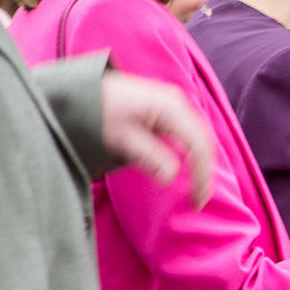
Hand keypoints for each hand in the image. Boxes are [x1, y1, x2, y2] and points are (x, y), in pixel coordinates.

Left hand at [100, 71, 215, 205]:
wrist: (85, 89)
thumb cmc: (100, 110)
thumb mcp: (122, 137)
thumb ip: (149, 157)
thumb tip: (171, 178)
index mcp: (171, 108)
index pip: (199, 146)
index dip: (202, 175)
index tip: (197, 200)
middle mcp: (179, 104)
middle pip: (204, 142)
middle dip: (204, 172)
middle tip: (198, 200)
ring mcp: (175, 105)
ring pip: (199, 138)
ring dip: (200, 164)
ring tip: (195, 188)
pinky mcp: (168, 110)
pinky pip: (189, 134)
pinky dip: (191, 153)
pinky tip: (186, 169)